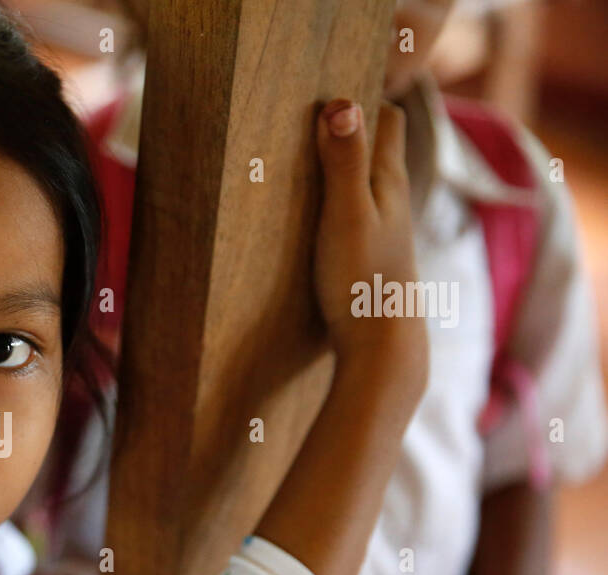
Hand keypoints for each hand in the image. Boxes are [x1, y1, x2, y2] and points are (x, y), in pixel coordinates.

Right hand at [313, 99, 425, 372]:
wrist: (380, 348)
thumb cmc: (361, 280)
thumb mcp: (345, 214)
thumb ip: (342, 162)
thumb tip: (340, 105)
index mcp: (388, 183)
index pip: (386, 120)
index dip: (360, 103)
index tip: (322, 105)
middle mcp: (394, 204)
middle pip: (377, 151)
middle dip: (349, 134)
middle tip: (305, 131)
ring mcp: (385, 236)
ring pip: (367, 188)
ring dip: (341, 172)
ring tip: (303, 171)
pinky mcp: (371, 263)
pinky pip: (357, 220)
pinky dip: (339, 208)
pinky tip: (315, 224)